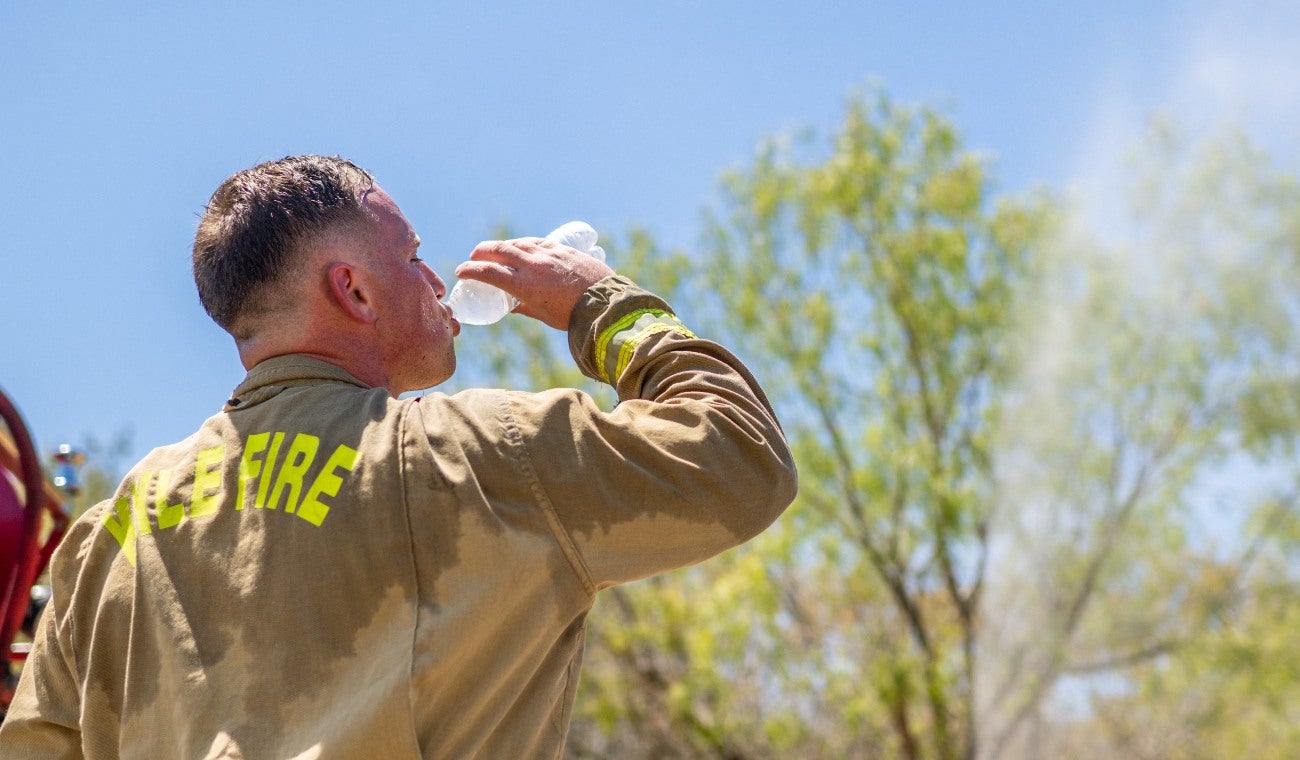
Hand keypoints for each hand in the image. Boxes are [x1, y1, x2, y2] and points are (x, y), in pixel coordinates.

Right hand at [455, 237, 614, 330]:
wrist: (605, 304)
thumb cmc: (574, 317)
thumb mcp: (544, 316)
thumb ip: (525, 308)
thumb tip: (512, 308)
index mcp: (524, 286)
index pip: (488, 272)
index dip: (471, 270)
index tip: (461, 271)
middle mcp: (533, 266)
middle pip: (499, 250)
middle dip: (482, 252)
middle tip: (474, 257)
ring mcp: (548, 254)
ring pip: (518, 243)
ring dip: (502, 246)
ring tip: (495, 250)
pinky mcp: (562, 249)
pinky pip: (536, 242)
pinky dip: (524, 244)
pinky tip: (521, 246)